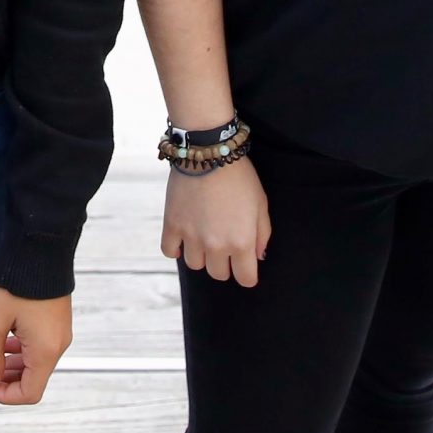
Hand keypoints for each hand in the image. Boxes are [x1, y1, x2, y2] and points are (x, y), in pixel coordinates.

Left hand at [0, 285, 72, 405]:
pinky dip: (19, 349)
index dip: (2, 394)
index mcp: (45, 351)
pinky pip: (38, 346)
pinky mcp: (56, 320)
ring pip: (34, 362)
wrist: (40, 245)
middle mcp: (58, 346)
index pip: (28, 393)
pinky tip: (1, 338)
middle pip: (31, 379)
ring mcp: (59, 332)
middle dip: (2, 379)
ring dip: (9, 364)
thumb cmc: (16, 284)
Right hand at [160, 159, 268, 285]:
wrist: (209, 152)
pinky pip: (169, 251)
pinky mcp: (172, 225)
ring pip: (195, 265)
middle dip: (225, 264)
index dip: (247, 274)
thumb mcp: (261, 204)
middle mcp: (216, 245)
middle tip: (225, 245)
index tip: (245, 266)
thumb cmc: (240, 177)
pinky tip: (184, 238)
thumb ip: (262, 234)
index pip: (246, 279)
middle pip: (218, 274)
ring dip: (201, 255)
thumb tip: (258, 256)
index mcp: (242, 243)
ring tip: (204, 237)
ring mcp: (192, 237)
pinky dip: (176, 248)